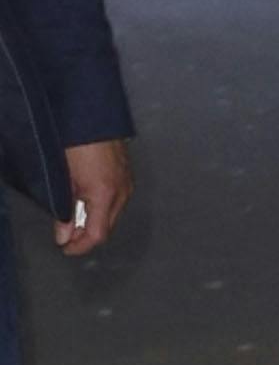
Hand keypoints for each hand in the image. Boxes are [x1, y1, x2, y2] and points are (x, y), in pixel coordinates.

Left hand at [57, 138, 130, 254]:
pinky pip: (117, 201)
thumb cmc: (77, 142)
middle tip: (67, 236)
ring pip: (112, 215)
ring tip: (74, 217)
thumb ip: (65, 213)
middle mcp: (122, 192)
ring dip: (94, 220)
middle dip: (87, 235)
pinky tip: (87, 201)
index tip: (66, 248)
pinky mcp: (127, 175)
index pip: (97, 234)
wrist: (91, 115)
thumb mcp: (65, 181)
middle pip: (107, 228)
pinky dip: (102, 207)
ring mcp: (127, 183)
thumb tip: (64, 235)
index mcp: (106, 194)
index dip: (81, 246)